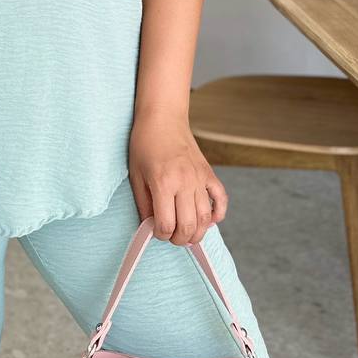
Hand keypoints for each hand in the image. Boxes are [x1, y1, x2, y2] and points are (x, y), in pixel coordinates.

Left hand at [127, 110, 227, 245]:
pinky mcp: (209, 173)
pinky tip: (209, 220)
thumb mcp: (136, 174)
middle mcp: (185, 182)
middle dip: (180, 239)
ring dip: (198, 232)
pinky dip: (218, 214)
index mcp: (163, 182)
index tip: (156, 231)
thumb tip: (150, 227)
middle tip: (171, 237)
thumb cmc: (144, 143)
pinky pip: (221, 199)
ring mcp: (200, 177)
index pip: (166, 224)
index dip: (160, 234)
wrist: (163, 118)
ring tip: (187, 233)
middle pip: (188, 225)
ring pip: (206, 217)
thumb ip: (143, 204)